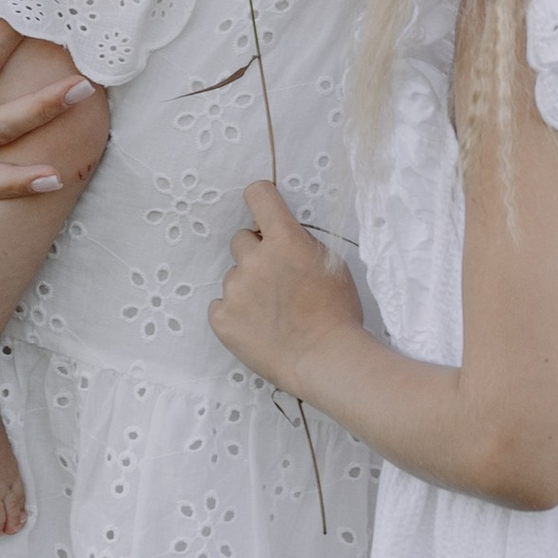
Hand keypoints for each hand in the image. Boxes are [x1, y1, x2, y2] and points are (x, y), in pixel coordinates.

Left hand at [210, 180, 362, 394]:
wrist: (327, 360)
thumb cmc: (337, 313)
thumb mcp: (331, 264)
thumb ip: (300, 243)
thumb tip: (280, 235)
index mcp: (285, 240)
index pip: (259, 196)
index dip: (260, 199)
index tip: (262, 211)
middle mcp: (255, 260)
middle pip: (241, 240)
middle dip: (256, 253)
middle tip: (276, 280)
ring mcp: (235, 290)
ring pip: (234, 276)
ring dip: (248, 287)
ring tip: (272, 313)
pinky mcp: (222, 318)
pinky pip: (220, 305)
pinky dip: (235, 314)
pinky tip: (257, 327)